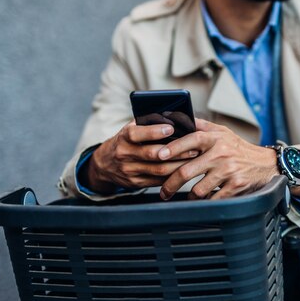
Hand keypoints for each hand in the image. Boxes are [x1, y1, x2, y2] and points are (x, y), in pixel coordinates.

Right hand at [83, 121, 197, 193]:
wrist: (105, 164)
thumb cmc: (126, 141)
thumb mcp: (130, 129)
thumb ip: (147, 123)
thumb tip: (173, 116)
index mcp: (124, 137)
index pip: (137, 134)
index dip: (154, 132)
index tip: (171, 128)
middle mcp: (125, 154)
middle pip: (153, 154)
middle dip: (176, 151)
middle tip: (194, 147)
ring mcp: (130, 171)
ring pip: (159, 170)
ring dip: (179, 165)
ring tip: (194, 158)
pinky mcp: (136, 183)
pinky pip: (158, 180)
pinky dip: (173, 175)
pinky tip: (184, 169)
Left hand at [158, 119, 279, 199]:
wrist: (266, 164)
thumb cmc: (238, 148)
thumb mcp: (223, 132)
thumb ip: (201, 126)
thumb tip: (178, 118)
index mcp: (215, 138)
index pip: (191, 140)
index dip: (173, 148)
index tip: (159, 155)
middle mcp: (221, 153)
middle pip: (187, 171)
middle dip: (170, 184)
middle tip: (164, 192)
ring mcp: (228, 171)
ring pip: (198, 189)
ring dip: (190, 196)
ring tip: (186, 197)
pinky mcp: (235, 186)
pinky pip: (213, 199)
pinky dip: (206, 202)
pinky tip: (204, 201)